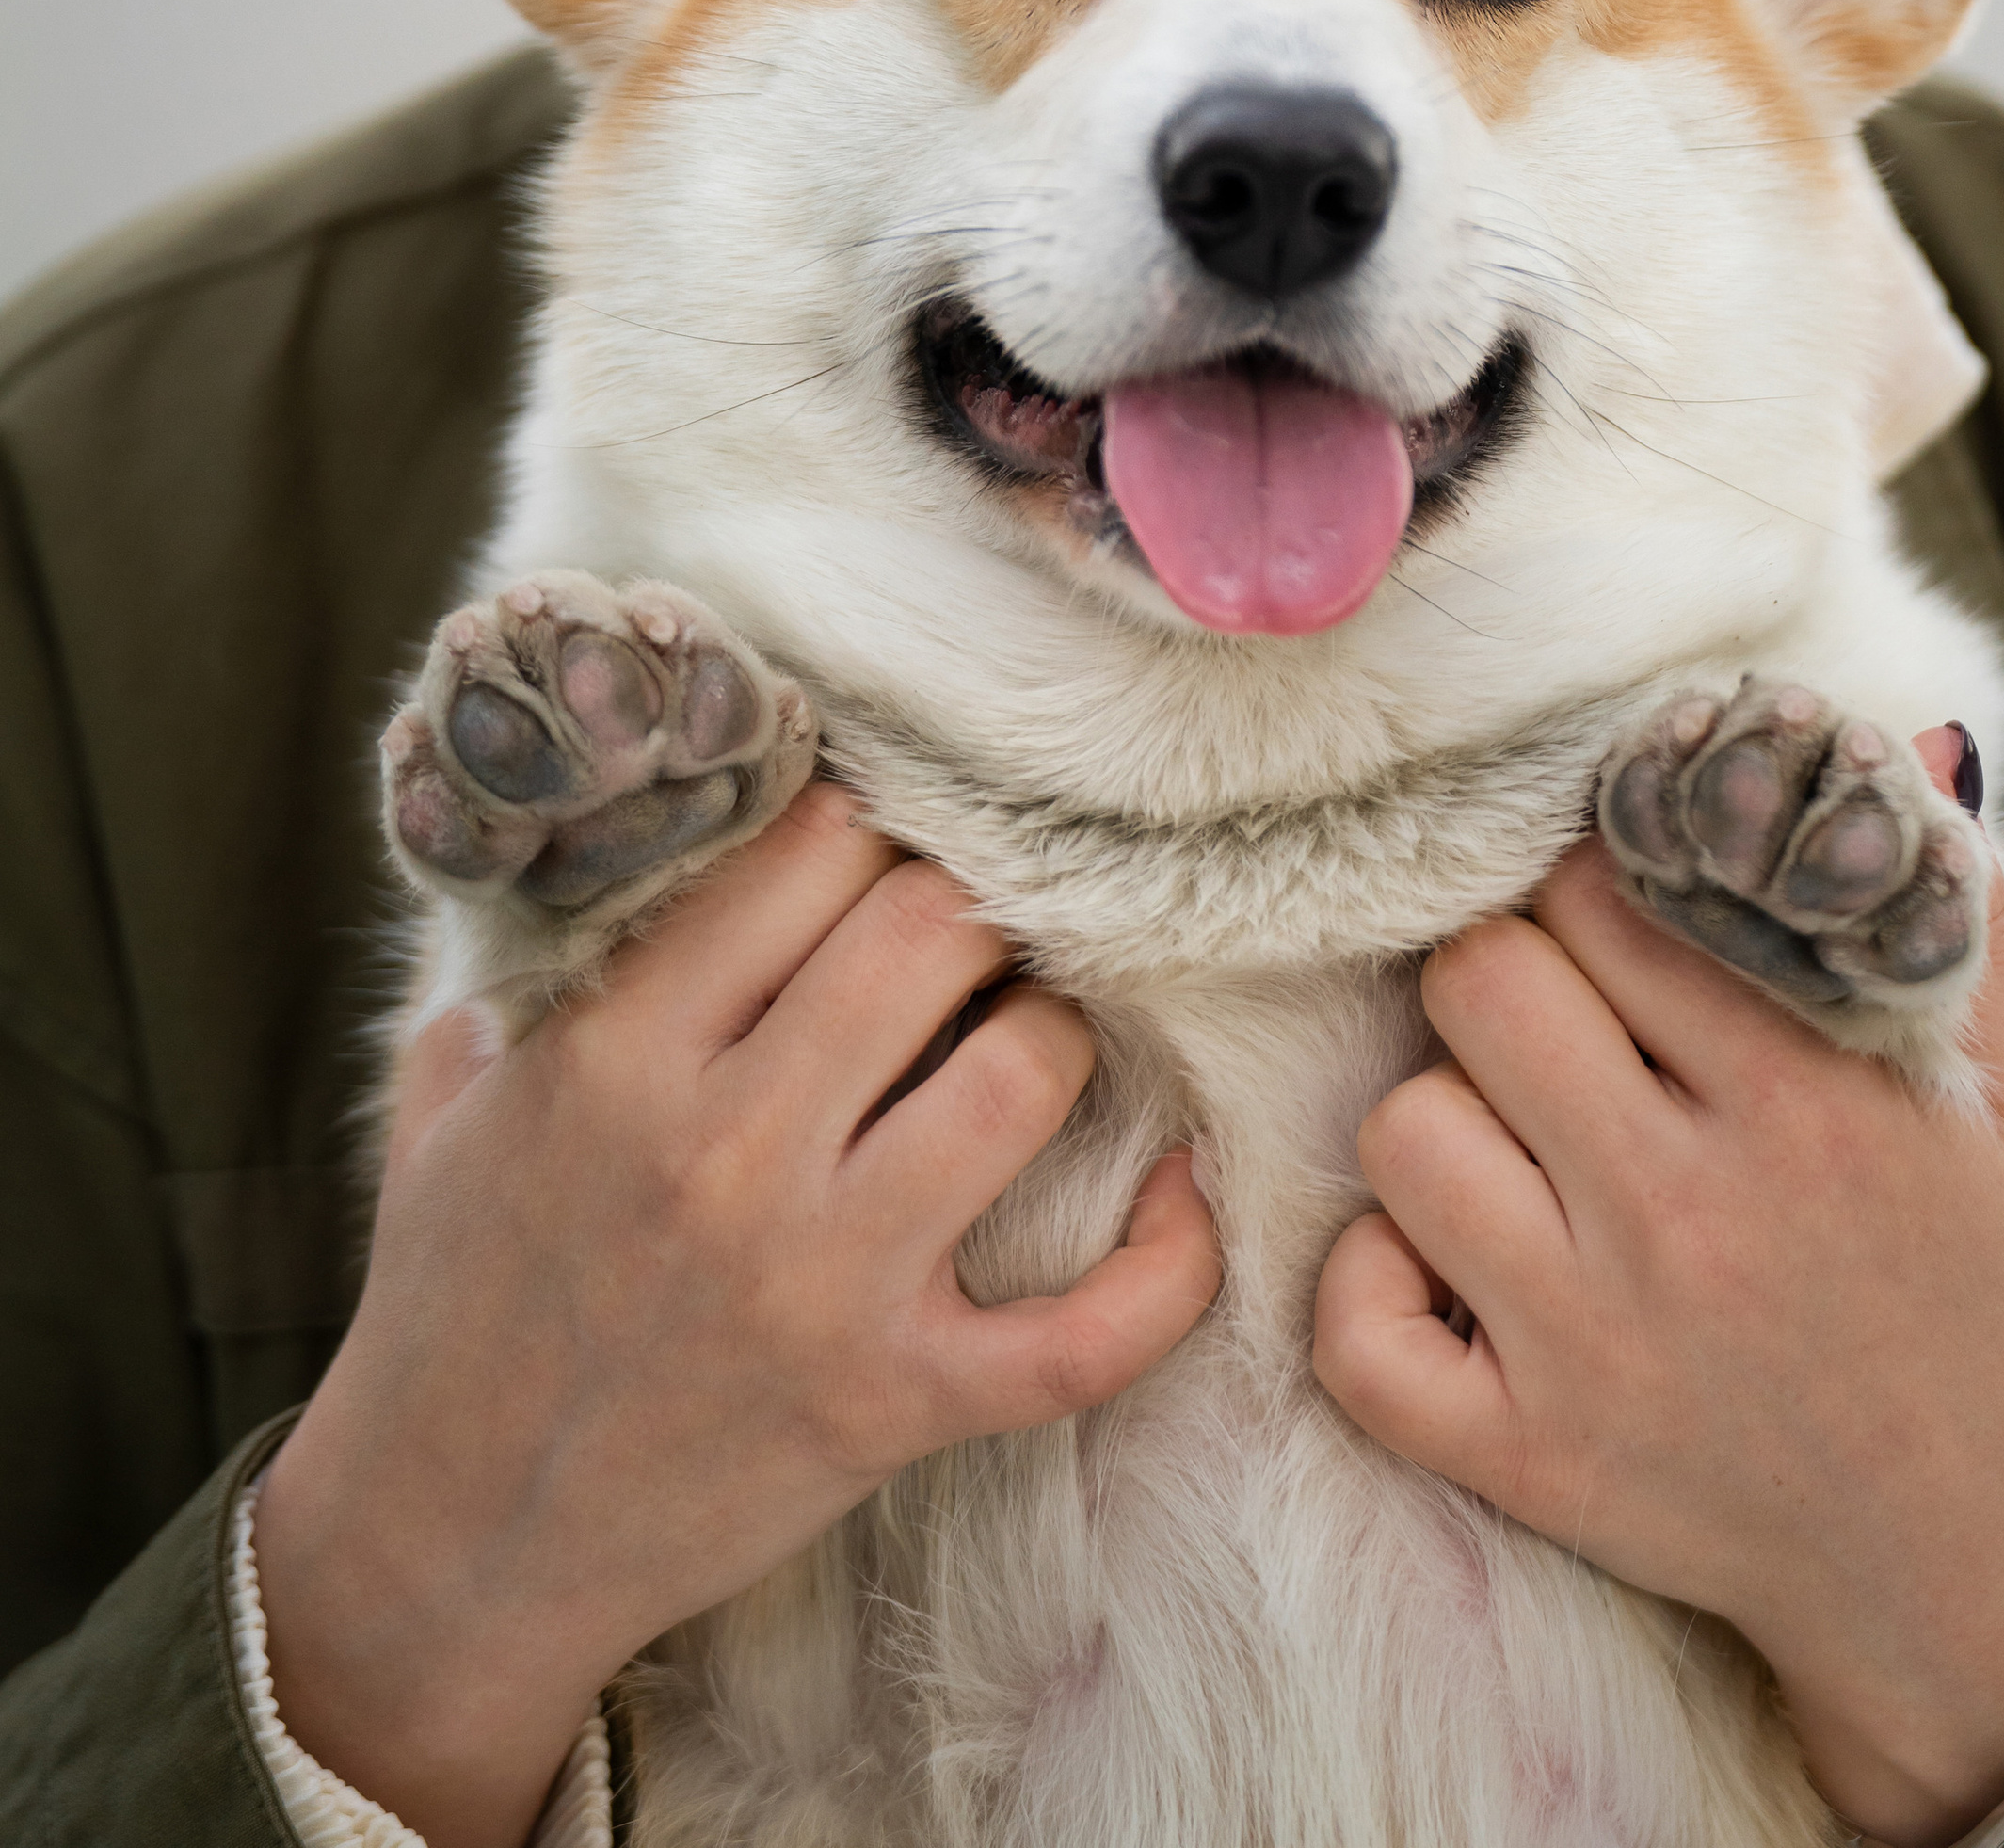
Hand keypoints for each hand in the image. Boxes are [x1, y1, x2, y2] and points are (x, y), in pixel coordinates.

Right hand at [254, 782, 1219, 1847]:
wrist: (448, 1547)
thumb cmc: (455, 1304)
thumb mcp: (454, 1102)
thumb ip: (533, 959)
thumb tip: (617, 830)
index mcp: (614, 1055)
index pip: (807, 850)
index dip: (865, 828)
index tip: (875, 854)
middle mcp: (725, 1152)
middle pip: (929, 931)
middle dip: (965, 910)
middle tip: (955, 943)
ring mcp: (822, 1285)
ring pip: (1020, 1079)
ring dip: (1049, 1035)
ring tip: (1020, 1039)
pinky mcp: (894, 1406)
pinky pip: (1087, 1334)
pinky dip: (1169, 1262)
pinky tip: (1183, 1189)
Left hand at [1312, 735, 2003, 1846]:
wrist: (1963, 1564)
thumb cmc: (1970, 1299)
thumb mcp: (2000, 1105)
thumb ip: (1951, 917)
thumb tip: (1909, 741)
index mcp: (1806, 1099)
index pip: (1609, 897)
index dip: (1592, 886)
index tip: (1613, 922)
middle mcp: (1690, 1211)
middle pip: (1483, 985)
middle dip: (1506, 980)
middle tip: (1556, 1026)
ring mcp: (1594, 1343)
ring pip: (1403, 1132)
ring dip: (1444, 1125)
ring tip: (1517, 1152)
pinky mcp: (1528, 1458)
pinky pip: (1360, 1331)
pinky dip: (1376, 1293)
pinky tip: (1451, 1275)